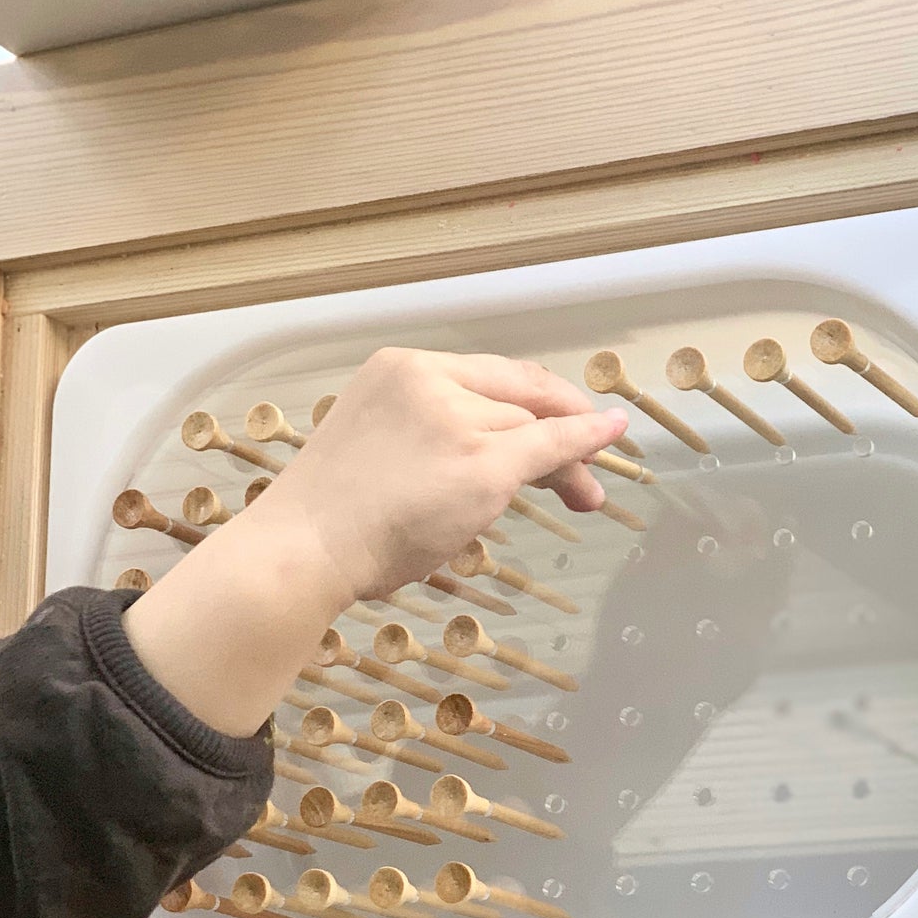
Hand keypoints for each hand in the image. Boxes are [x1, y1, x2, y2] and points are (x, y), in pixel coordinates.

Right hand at [248, 348, 628, 603]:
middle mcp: (431, 381)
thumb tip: (473, 464)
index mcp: (398, 369)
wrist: (305, 548)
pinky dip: (587, 442)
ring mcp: (459, 421)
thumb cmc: (328, 522)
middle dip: (559, 430)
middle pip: (517, 397)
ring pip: (532, 428)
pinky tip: (612, 437)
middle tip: (585, 469)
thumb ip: (423, 438)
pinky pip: (551, 446)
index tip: (554, 418)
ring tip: (586, 497)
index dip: (529, 396)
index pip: (485, 373)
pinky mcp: (482, 466)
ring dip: (568, 461)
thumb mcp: (374, 451)